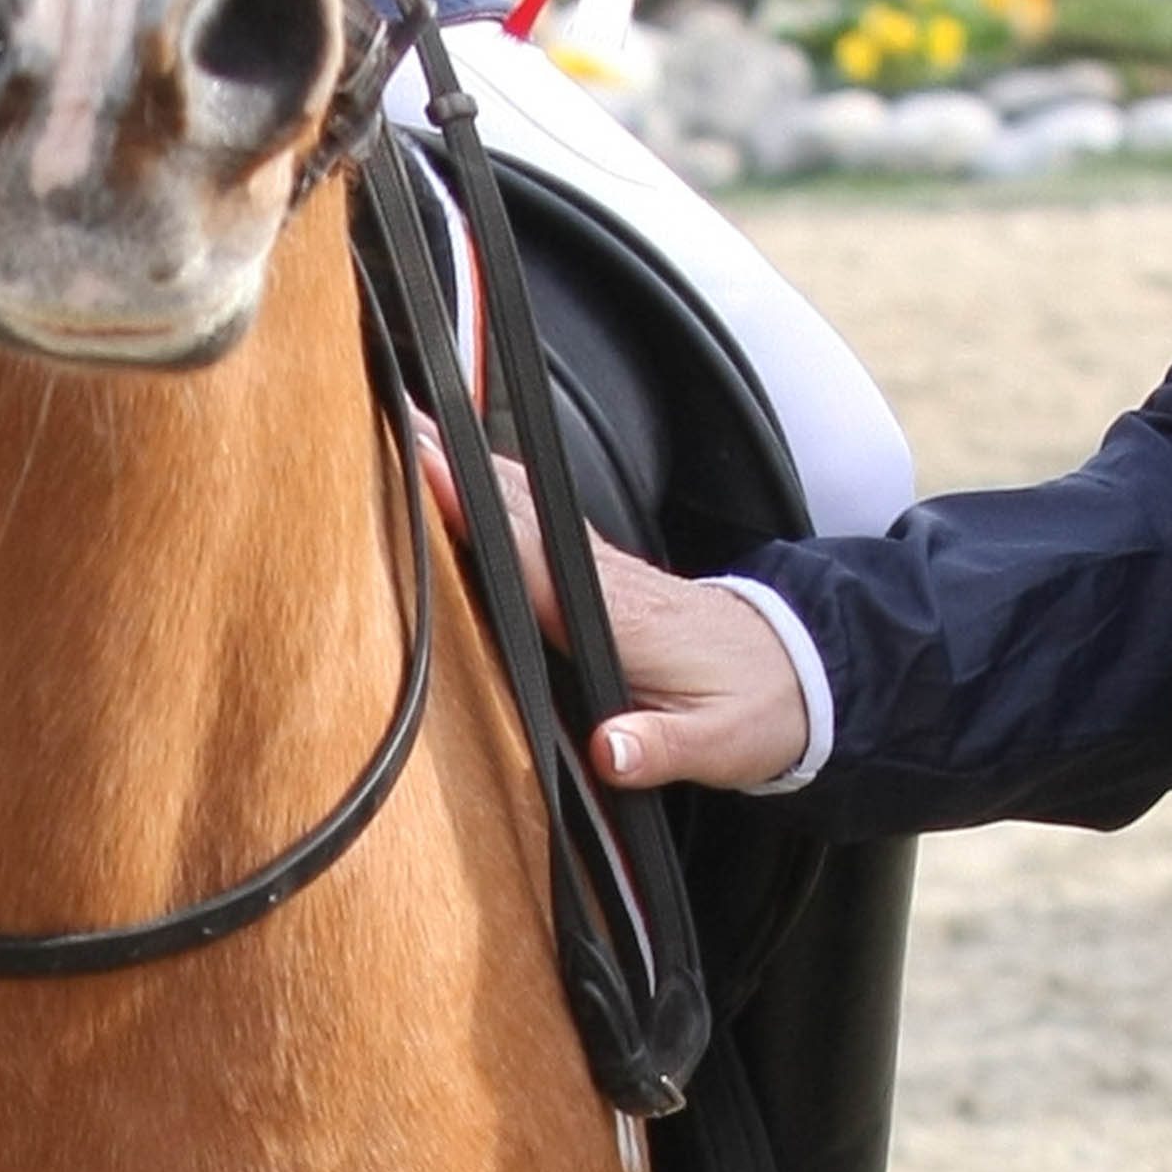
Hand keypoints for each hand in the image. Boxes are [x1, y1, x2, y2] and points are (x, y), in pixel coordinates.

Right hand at [416, 423, 815, 794]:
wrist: (796, 678)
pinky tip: (445, 476)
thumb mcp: (715, 745)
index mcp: (613, 614)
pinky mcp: (590, 571)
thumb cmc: (750, 709)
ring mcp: (592, 567)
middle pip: (510, 503)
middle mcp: (596, 576)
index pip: (529, 550)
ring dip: (456, 462)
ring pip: (514, 499)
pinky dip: (481, 488)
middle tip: (375, 418)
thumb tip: (610, 753)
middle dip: (446, 459)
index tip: (418, 464)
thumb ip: (659, 749)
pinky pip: (525, 517)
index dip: (472, 508)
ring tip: (390, 428)